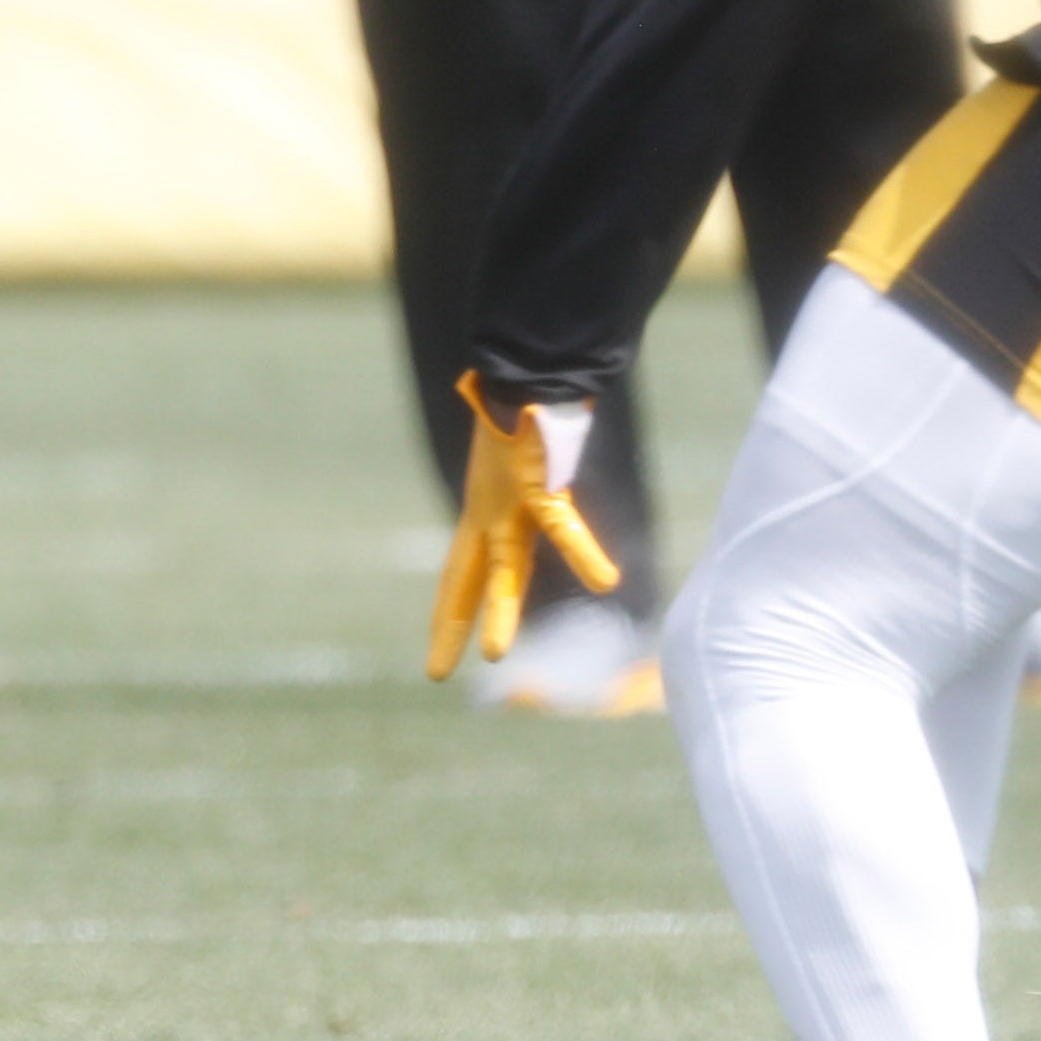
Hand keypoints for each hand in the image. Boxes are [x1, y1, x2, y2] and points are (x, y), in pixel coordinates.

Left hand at [428, 373, 625, 677]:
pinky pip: (562, 525)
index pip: (461, 574)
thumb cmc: (529, 405)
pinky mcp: (538, 485)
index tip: (438, 648)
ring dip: (502, 613)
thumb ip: (538, 477)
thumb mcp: (525, 455)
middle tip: (434, 675)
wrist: (526, 365)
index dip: (450, 611)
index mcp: (483, 512)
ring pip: (504, 568)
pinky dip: (583, 552)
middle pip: (467, 581)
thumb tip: (548, 464)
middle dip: (451, 627)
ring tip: (496, 656)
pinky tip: (605, 580)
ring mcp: (509, 503)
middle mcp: (488, 513)